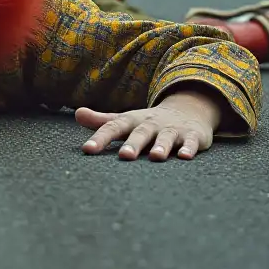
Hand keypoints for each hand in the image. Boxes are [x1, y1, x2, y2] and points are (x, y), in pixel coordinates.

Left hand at [76, 89, 222, 160]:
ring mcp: (172, 129)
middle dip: (133, 144)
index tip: (87, 150)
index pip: (113, 128)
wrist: (185, 111)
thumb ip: (102, 122)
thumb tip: (76, 113)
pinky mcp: (192, 136)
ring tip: (156, 157)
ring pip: (166, 138)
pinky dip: (189, 149)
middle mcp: (150, 124)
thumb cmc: (147, 122)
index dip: (100, 138)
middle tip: (124, 156)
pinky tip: (185, 157)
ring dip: (161, 146)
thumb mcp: (125, 120)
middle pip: (140, 133)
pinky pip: (191, 142)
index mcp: (132, 121)